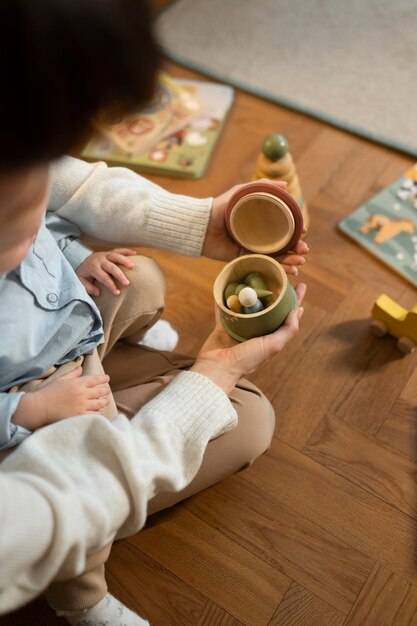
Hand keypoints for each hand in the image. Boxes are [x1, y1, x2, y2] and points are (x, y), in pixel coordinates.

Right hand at [12, 367, 110, 429]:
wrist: (40, 407)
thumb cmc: (49, 391)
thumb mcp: (61, 379)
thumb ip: (72, 374)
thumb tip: (80, 368)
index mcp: (78, 383)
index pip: (94, 379)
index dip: (102, 378)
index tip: (107, 378)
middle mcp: (82, 394)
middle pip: (99, 391)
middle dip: (105, 390)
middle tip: (107, 390)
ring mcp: (81, 406)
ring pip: (99, 403)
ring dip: (104, 401)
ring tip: (106, 401)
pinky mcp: (79, 416)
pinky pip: (93, 414)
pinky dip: (98, 413)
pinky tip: (100, 412)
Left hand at [76, 248, 136, 295]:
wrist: (81, 261)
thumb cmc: (84, 274)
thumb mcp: (81, 281)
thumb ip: (88, 288)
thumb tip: (98, 292)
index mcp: (92, 267)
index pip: (103, 277)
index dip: (111, 285)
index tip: (117, 293)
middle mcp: (99, 259)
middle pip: (111, 267)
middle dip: (119, 275)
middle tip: (127, 283)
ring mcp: (105, 255)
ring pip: (116, 256)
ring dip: (125, 261)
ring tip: (133, 267)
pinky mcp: (109, 252)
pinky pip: (119, 250)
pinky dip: (127, 251)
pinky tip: (135, 253)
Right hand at [191, 283, 306, 394]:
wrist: (217, 367)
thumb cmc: (246, 359)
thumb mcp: (272, 346)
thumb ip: (287, 330)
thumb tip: (298, 310)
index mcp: (270, 337)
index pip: (287, 316)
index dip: (295, 301)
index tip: (300, 285)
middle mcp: (257, 332)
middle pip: (269, 308)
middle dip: (275, 293)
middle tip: (279, 276)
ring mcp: (240, 328)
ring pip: (248, 307)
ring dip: (251, 294)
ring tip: (255, 277)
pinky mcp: (224, 326)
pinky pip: (225, 309)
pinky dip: (225, 299)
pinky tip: (227, 287)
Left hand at [202, 179, 308, 274]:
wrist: (200, 226)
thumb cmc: (219, 207)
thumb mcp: (241, 192)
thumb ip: (262, 186)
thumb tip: (287, 185)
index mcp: (259, 221)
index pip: (282, 228)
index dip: (295, 231)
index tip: (304, 232)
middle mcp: (257, 236)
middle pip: (282, 245)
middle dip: (297, 249)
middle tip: (304, 251)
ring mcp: (251, 249)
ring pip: (276, 257)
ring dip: (291, 261)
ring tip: (300, 263)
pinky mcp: (244, 259)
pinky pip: (264, 265)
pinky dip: (278, 269)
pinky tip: (290, 270)